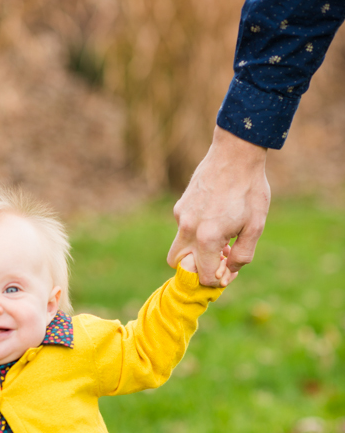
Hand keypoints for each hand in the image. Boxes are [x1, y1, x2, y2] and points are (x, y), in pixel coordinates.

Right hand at [168, 127, 270, 285]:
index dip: (218, 279)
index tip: (229, 269)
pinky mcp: (180, 205)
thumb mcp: (255, 226)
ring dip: (194, 249)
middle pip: (177, 265)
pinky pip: (183, 227)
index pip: (204, 276)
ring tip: (218, 235)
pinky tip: (215, 215)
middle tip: (217, 257)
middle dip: (195, 267)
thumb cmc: (249, 190)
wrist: (236, 153)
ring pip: (179, 245)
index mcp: (207, 238)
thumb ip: (241, 255)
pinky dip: (195, 230)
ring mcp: (181, 216)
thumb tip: (228, 272)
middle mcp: (188, 229)